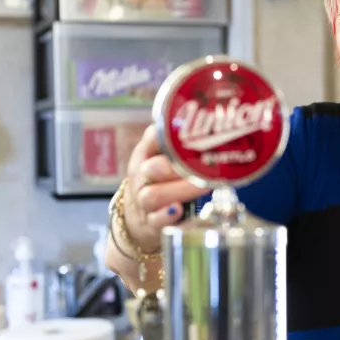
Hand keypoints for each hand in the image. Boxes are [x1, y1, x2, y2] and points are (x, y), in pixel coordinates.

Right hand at [120, 124, 211, 251]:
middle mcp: (141, 178)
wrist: (136, 219)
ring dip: (180, 190)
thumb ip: (173, 141)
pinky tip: (179, 210)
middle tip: (204, 165)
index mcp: (145, 157)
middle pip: (153, 169)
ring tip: (203, 186)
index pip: (151, 140)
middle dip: (177, 166)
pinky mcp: (151, 224)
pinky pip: (156, 221)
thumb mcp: (157, 159)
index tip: (192, 134)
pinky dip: (167, 216)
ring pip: (154, 195)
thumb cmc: (156, 183)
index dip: (168, 136)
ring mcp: (144, 202)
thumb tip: (199, 116)